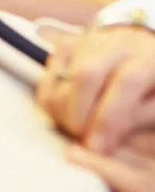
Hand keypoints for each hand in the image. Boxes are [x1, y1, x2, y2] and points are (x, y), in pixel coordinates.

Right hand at [37, 25, 154, 153]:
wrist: (141, 51)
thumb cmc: (152, 87)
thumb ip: (140, 120)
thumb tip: (109, 143)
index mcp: (147, 56)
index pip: (125, 83)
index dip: (109, 119)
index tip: (97, 148)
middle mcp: (115, 43)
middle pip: (86, 74)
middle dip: (79, 116)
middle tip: (82, 141)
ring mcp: (86, 42)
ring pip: (62, 77)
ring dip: (64, 113)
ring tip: (77, 131)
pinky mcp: (65, 47)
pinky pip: (47, 79)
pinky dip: (50, 104)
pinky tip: (67, 116)